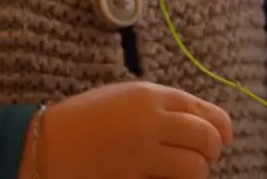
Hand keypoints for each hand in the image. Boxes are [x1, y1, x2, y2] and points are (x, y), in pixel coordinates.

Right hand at [28, 82, 231, 178]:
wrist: (47, 146)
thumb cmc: (85, 119)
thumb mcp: (124, 98)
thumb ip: (162, 106)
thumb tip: (201, 123)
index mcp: (150, 96)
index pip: (208, 114)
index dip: (219, 130)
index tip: (216, 139)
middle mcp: (151, 122)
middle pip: (208, 140)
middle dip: (210, 153)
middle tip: (199, 158)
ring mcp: (143, 154)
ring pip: (196, 169)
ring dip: (194, 173)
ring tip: (178, 173)